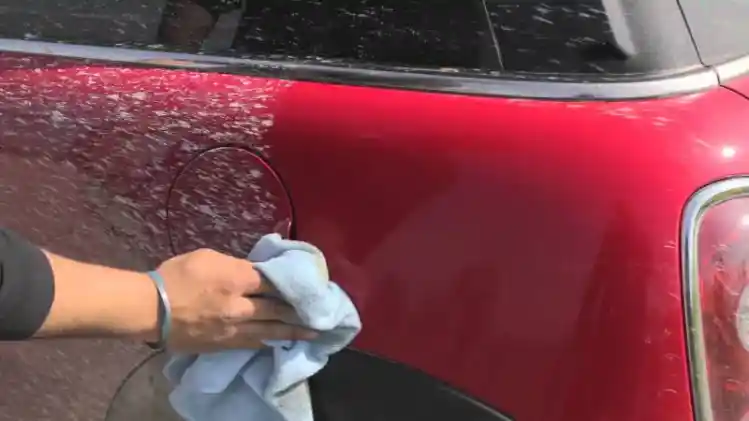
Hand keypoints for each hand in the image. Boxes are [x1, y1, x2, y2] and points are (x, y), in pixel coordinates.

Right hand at [155, 248, 315, 352]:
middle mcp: (241, 306)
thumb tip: (253, 272)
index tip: (310, 284)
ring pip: (271, 330)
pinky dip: (271, 341)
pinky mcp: (225, 345)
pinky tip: (281, 342)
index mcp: (238, 279)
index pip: (274, 282)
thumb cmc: (176, 276)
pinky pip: (254, 343)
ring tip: (313, 332)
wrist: (150, 309)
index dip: (293, 283)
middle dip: (301, 310)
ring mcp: (234, 328)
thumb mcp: (208, 257)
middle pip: (279, 308)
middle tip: (322, 311)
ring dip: (294, 331)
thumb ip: (235, 264)